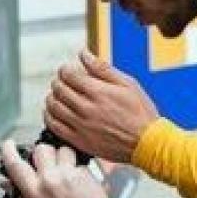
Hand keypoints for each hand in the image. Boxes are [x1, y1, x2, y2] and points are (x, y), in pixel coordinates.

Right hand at [0, 138, 109, 197]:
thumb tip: (6, 183)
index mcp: (34, 191)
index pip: (15, 165)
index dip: (8, 151)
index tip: (8, 145)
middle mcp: (50, 179)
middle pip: (40, 149)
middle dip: (41, 154)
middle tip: (44, 164)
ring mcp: (69, 173)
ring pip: (61, 149)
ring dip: (61, 157)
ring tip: (63, 170)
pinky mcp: (85, 172)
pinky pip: (77, 160)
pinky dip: (75, 166)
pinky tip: (76, 179)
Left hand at [43, 49, 159, 162]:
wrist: (147, 143)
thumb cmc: (140, 113)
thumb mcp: (127, 84)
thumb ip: (102, 68)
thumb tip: (84, 54)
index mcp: (98, 92)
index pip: (68, 74)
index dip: (65, 69)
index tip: (68, 70)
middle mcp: (86, 108)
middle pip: (59, 89)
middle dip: (58, 81)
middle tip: (63, 81)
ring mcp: (81, 126)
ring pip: (53, 107)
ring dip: (52, 97)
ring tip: (57, 95)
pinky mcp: (79, 141)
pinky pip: (54, 126)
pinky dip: (49, 116)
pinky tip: (53, 112)